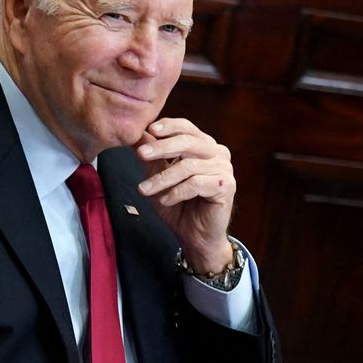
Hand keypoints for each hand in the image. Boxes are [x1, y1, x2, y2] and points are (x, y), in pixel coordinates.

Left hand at [136, 118, 236, 272]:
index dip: (169, 126)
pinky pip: (196, 184)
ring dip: (162, 179)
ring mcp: (224, 169)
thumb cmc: (178, 206)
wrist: (195, 236)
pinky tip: (165, 200)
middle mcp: (217, 154)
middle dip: (161, 148)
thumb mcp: (159, 178)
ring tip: (144, 190)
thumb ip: (152, 157)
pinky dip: (176, 192)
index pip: (187, 128)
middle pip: (188, 142)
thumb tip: (136, 136)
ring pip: (188, 166)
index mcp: (203, 146)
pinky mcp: (226, 186)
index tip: (149, 130)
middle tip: (141, 154)